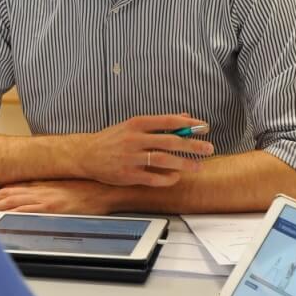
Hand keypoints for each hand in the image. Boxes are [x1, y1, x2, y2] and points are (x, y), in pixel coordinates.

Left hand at [0, 179, 121, 213]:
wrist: (104, 190)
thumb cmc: (86, 190)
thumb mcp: (60, 188)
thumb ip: (43, 192)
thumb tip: (27, 200)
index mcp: (39, 185)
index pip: (9, 188)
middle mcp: (38, 189)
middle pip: (6, 193)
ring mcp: (44, 198)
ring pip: (12, 201)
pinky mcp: (52, 207)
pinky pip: (28, 211)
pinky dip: (13, 214)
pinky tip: (3, 218)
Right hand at [76, 114, 212, 187]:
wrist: (86, 154)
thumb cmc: (112, 139)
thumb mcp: (132, 125)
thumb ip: (158, 123)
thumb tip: (184, 117)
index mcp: (137, 123)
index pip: (169, 121)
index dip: (189, 124)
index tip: (204, 127)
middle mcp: (134, 139)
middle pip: (170, 141)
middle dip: (192, 145)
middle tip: (209, 148)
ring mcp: (131, 157)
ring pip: (164, 160)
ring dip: (184, 163)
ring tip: (197, 166)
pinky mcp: (127, 175)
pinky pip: (153, 178)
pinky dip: (167, 178)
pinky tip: (176, 177)